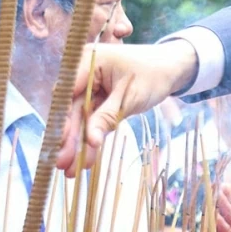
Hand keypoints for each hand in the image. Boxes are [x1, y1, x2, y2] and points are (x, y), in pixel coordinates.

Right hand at [58, 41, 198, 174]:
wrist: (170, 69)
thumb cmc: (153, 76)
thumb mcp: (131, 98)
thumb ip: (107, 118)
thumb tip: (90, 141)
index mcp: (91, 61)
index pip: (69, 92)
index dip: (63, 118)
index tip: (60, 141)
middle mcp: (85, 72)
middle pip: (72, 108)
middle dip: (69, 138)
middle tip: (62, 164)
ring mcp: (90, 86)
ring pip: (80, 118)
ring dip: (77, 143)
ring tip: (70, 170)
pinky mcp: (97, 98)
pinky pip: (91, 119)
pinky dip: (91, 137)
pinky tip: (86, 160)